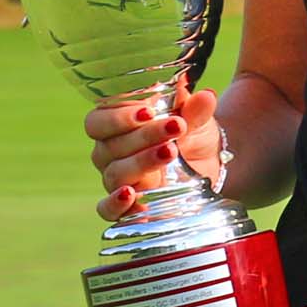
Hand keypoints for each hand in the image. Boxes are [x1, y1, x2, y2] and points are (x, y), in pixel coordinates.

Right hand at [83, 76, 223, 220]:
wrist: (208, 163)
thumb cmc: (189, 133)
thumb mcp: (195, 118)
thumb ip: (196, 109)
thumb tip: (206, 96)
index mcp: (114, 125)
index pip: (99, 121)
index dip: (119, 116)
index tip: (150, 111)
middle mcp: (109, 153)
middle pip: (110, 146)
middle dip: (143, 136)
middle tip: (176, 127)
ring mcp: (115, 180)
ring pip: (115, 173)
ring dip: (142, 161)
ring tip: (171, 151)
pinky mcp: (126, 206)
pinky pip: (107, 209)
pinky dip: (115, 204)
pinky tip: (130, 195)